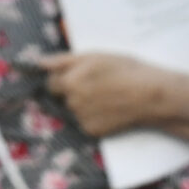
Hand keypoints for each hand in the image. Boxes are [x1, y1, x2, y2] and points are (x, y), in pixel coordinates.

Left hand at [42, 52, 168, 137]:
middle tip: (96, 85)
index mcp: (69, 82)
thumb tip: (39, 64)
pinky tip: (109, 110)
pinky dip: (93, 117)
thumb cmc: (124, 70)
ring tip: (107, 97)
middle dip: (73, 92)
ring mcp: (81, 119)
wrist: (149, 96)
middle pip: (63, 97)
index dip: (63, 77)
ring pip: (74, 111)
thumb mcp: (94, 57)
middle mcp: (71, 102)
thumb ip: (63, 60)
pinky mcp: (92, 132)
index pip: (51, 82)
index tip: (79, 75)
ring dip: (83, 105)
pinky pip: (85, 123)